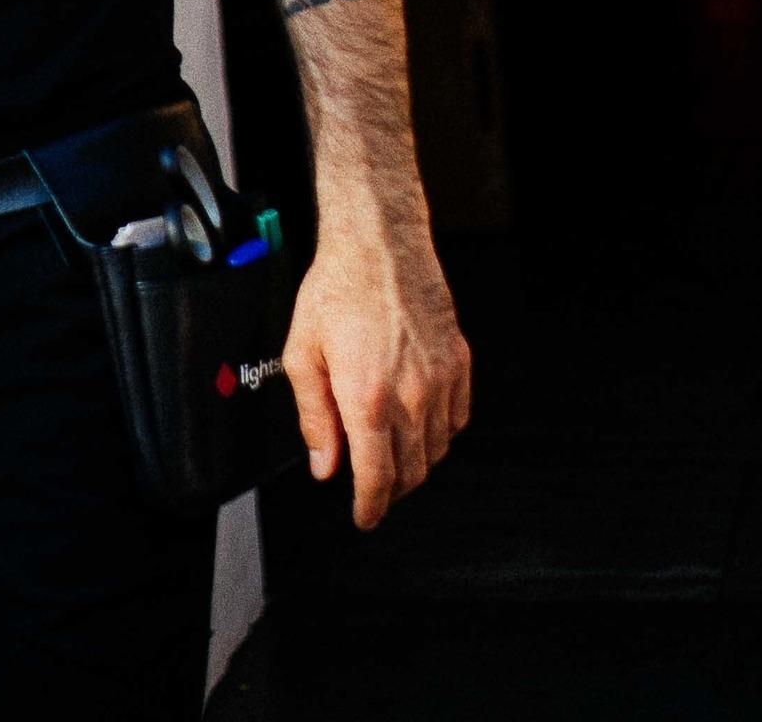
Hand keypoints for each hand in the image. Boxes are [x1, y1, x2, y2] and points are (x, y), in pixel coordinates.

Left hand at [280, 198, 469, 527]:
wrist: (380, 244)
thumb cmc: (339, 288)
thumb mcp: (302, 354)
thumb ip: (314, 417)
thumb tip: (324, 462)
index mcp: (367, 398)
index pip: (377, 478)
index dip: (370, 507)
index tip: (364, 517)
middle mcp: (411, 396)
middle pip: (410, 471)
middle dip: (390, 490)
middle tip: (372, 489)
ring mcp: (441, 381)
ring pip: (437, 450)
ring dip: (415, 464)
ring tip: (391, 455)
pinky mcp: (459, 363)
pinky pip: (458, 419)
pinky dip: (440, 433)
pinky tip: (420, 425)